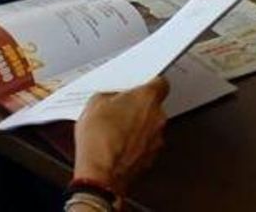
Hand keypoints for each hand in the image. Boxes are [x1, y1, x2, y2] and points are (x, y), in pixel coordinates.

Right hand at [73, 78, 169, 194]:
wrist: (100, 172)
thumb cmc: (99, 138)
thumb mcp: (95, 103)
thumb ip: (110, 96)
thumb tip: (111, 99)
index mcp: (147, 98)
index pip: (161, 83)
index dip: (150, 83)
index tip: (142, 85)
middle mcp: (158, 118)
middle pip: (154, 107)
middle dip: (139, 108)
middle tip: (120, 110)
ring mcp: (157, 140)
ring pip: (151, 127)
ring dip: (138, 128)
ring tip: (116, 131)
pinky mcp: (151, 158)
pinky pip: (146, 145)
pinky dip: (136, 145)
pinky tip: (119, 146)